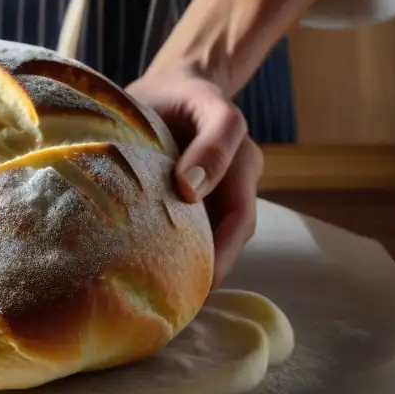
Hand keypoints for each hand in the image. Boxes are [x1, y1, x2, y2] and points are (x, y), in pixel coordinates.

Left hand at [126, 64, 263, 287]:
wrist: (171, 87)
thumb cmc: (183, 94)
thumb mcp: (205, 104)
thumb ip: (212, 141)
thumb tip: (191, 190)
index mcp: (243, 165)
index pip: (239, 220)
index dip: (222, 254)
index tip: (195, 280)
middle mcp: (234, 188)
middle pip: (226, 242)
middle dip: (206, 274)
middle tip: (174, 306)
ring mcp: (215, 197)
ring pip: (208, 242)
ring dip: (190, 268)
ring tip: (161, 300)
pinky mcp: (193, 204)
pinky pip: (191, 235)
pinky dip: (175, 254)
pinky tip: (151, 275)